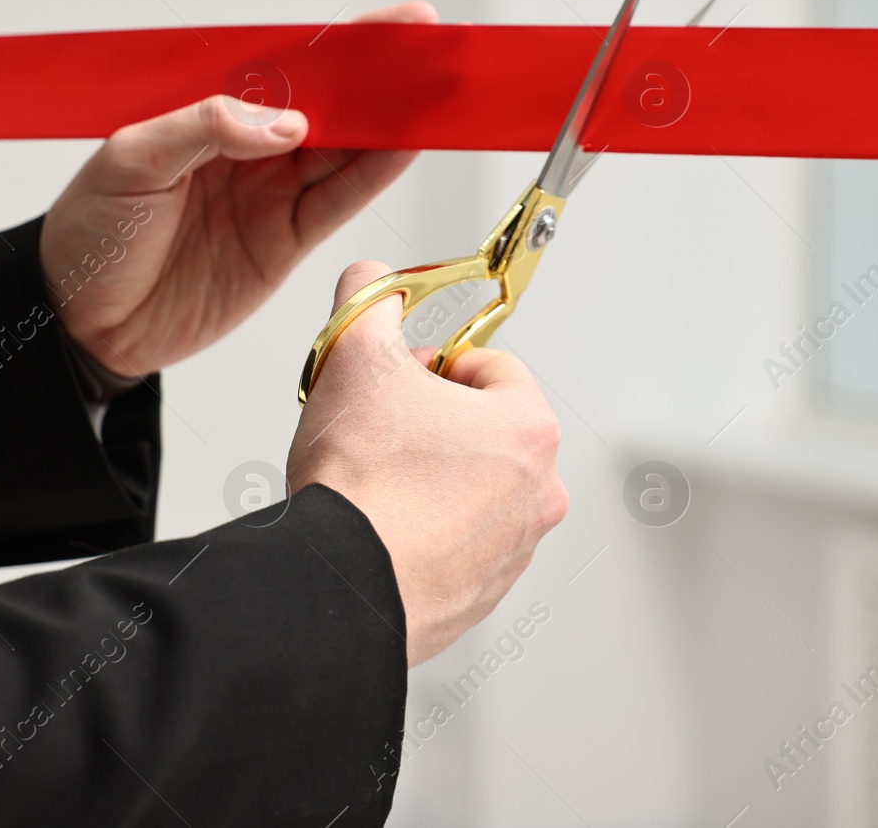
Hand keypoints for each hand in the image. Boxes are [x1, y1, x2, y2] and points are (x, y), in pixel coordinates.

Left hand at [40, 2, 436, 376]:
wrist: (78, 323)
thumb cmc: (89, 233)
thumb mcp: (128, 162)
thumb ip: (205, 130)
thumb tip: (289, 125)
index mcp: (208, 112)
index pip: (287, 65)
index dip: (343, 44)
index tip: (396, 25)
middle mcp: (247, 148)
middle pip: (330, 103)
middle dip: (384, 78)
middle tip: (435, 52)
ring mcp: (270, 195)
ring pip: (346, 150)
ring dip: (392, 124)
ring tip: (438, 97)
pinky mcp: (284, 244)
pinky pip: (339, 203)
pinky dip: (376, 176)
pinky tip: (408, 148)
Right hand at [287, 260, 568, 666]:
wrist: (339, 585)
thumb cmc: (362, 484)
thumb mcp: (356, 357)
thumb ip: (368, 302)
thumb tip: (370, 281)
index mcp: (529, 429)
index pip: (491, 366)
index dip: (434, 364)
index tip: (397, 379)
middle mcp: (538, 493)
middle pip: (485, 429)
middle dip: (432, 420)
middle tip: (379, 426)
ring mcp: (512, 551)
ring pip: (473, 489)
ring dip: (430, 476)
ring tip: (374, 479)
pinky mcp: (480, 596)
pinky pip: (456, 544)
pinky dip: (424, 531)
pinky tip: (378, 525)